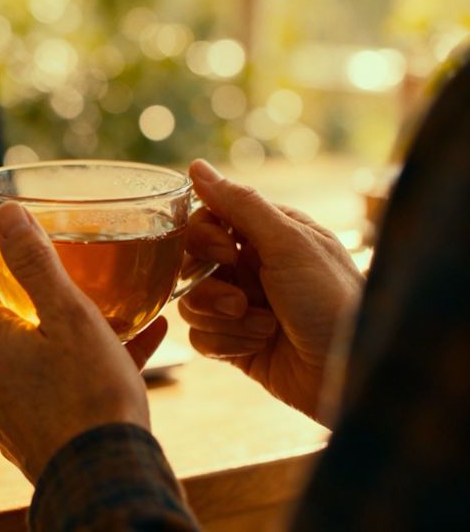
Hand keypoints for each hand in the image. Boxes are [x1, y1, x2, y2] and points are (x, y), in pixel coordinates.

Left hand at [0, 202, 168, 483]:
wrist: (105, 478)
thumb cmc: (91, 398)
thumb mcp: (70, 315)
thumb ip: (36, 262)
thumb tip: (7, 216)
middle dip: (27, 296)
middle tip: (60, 279)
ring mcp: (2, 410)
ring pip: (29, 356)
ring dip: (61, 334)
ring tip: (114, 320)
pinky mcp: (26, 435)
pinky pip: (48, 388)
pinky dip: (74, 369)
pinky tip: (128, 356)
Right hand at [181, 160, 363, 421]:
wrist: (349, 372)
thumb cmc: (330, 299)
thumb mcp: (288, 243)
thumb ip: (239, 204)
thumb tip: (195, 166)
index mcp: (267, 234)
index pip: (206, 220)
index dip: (204, 237)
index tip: (226, 253)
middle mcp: (251, 267)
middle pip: (190, 264)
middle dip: (210, 287)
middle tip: (239, 301)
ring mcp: (241, 307)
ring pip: (191, 303)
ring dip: (222, 319)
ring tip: (261, 328)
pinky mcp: (235, 343)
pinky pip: (200, 337)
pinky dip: (226, 343)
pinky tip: (257, 347)